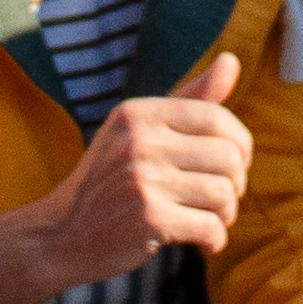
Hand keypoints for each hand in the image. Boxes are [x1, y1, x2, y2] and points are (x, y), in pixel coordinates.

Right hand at [23, 50, 254, 291]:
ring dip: (226, 215)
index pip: (217, 118)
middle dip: (235, 183)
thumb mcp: (140, 130)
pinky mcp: (149, 219)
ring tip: (209, 220)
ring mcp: (143, 181)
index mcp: (139, 113)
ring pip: (224, 194)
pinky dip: (214, 241)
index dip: (240, 144)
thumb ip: (189, 98)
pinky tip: (202, 243)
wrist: (62, 234)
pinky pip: (212, 228)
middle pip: (228, 158)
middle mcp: (140, 142)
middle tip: (220, 199)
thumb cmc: (111, 179)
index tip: (235, 164)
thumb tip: (231, 60)